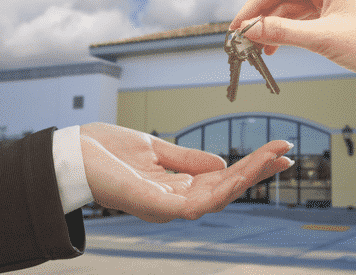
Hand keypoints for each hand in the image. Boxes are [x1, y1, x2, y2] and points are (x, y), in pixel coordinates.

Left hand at [80, 123, 293, 222]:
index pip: (221, 179)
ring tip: (274, 157)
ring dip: (248, 177)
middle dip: (257, 172)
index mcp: (175, 187)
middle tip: (286, 152)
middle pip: (226, 190)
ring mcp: (166, 206)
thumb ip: (186, 159)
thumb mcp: (154, 149)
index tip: (276, 150)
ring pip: (219, 197)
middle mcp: (175, 201)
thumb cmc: (105, 151)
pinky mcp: (156, 206)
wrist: (69, 151)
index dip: (249, 167)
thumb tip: (220, 164)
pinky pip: (198, 203)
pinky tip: (243, 172)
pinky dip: (224, 188)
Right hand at [229, 0, 355, 108]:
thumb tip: (252, 29)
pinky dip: (286, 37)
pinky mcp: (333, 27)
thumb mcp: (324, 38)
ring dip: (272, 30)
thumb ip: (284, 33)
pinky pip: (301, 27)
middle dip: (262, 17)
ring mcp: (331, 9)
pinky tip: (274, 49)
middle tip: (242, 38)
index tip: (239, 23)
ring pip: (291, 14)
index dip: (256, 3)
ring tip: (256, 48)